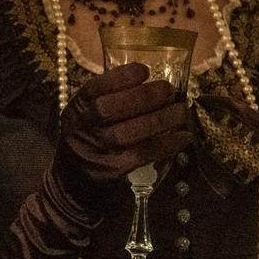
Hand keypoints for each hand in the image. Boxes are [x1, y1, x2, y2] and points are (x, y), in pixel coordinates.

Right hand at [52, 62, 192, 215]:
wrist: (73, 187)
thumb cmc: (87, 144)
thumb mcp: (86, 120)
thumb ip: (107, 101)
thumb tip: (151, 83)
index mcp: (76, 112)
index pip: (93, 89)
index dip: (119, 78)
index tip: (144, 70)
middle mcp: (82, 130)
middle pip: (109, 109)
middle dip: (144, 96)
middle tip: (169, 90)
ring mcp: (98, 152)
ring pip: (130, 132)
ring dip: (161, 118)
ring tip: (181, 110)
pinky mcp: (115, 171)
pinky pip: (145, 154)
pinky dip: (168, 143)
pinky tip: (184, 135)